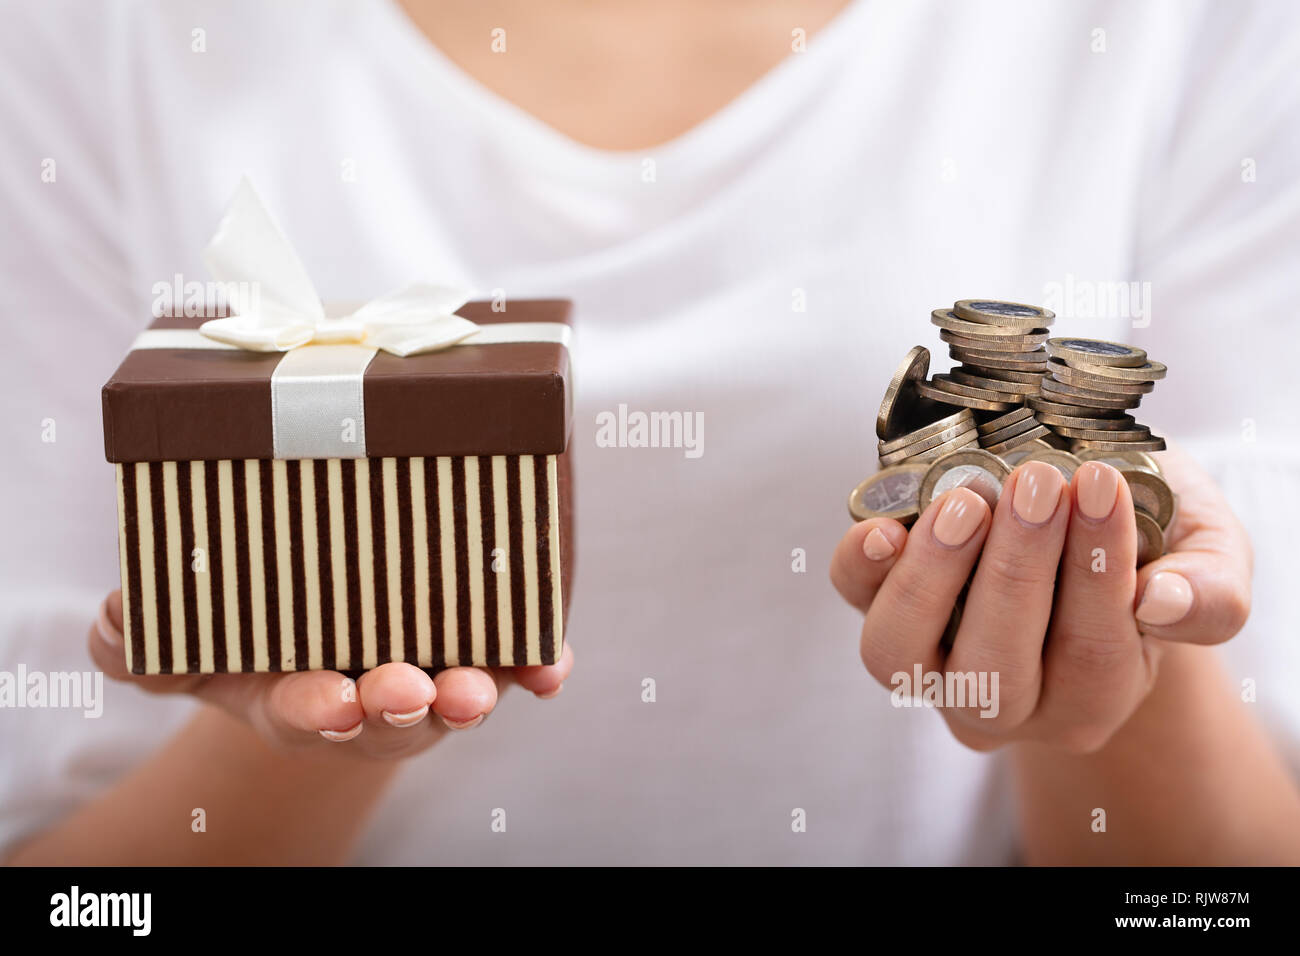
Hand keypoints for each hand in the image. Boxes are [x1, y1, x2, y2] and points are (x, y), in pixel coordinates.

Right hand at [89, 590, 573, 759]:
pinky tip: (552, 666)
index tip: (332, 700)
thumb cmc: (258, 648)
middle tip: (407, 689)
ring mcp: (432, 675)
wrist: (327, 647)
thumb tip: (114, 616)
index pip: (308, 709)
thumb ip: (140, 643)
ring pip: (456, 692)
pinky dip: (535, 666)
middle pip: (393, 713)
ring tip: (482, 685)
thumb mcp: (192, 648)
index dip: (319, 708)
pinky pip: (515, 664)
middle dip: (401, 705)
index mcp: (303, 696)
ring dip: (473, 691)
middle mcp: (373, 696)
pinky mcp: (480, 649)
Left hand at [831, 442, 1251, 752]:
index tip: (1098, 484)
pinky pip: (855, 603)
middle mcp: (1003, 704)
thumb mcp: (1206, 556)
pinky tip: (884, 525)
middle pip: (993, 669)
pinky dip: (861, 568)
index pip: (1092, 656)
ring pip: (904, 653)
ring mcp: (930, 666)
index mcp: (1090, 698)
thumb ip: (1210, 593)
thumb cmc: (1148, 545)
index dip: (1094, 572)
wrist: (1078, 519)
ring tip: (969, 499)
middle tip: (1038, 482)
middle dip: (1016, 571)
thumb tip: (1161, 604)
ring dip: (933, 574)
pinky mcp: (879, 608)